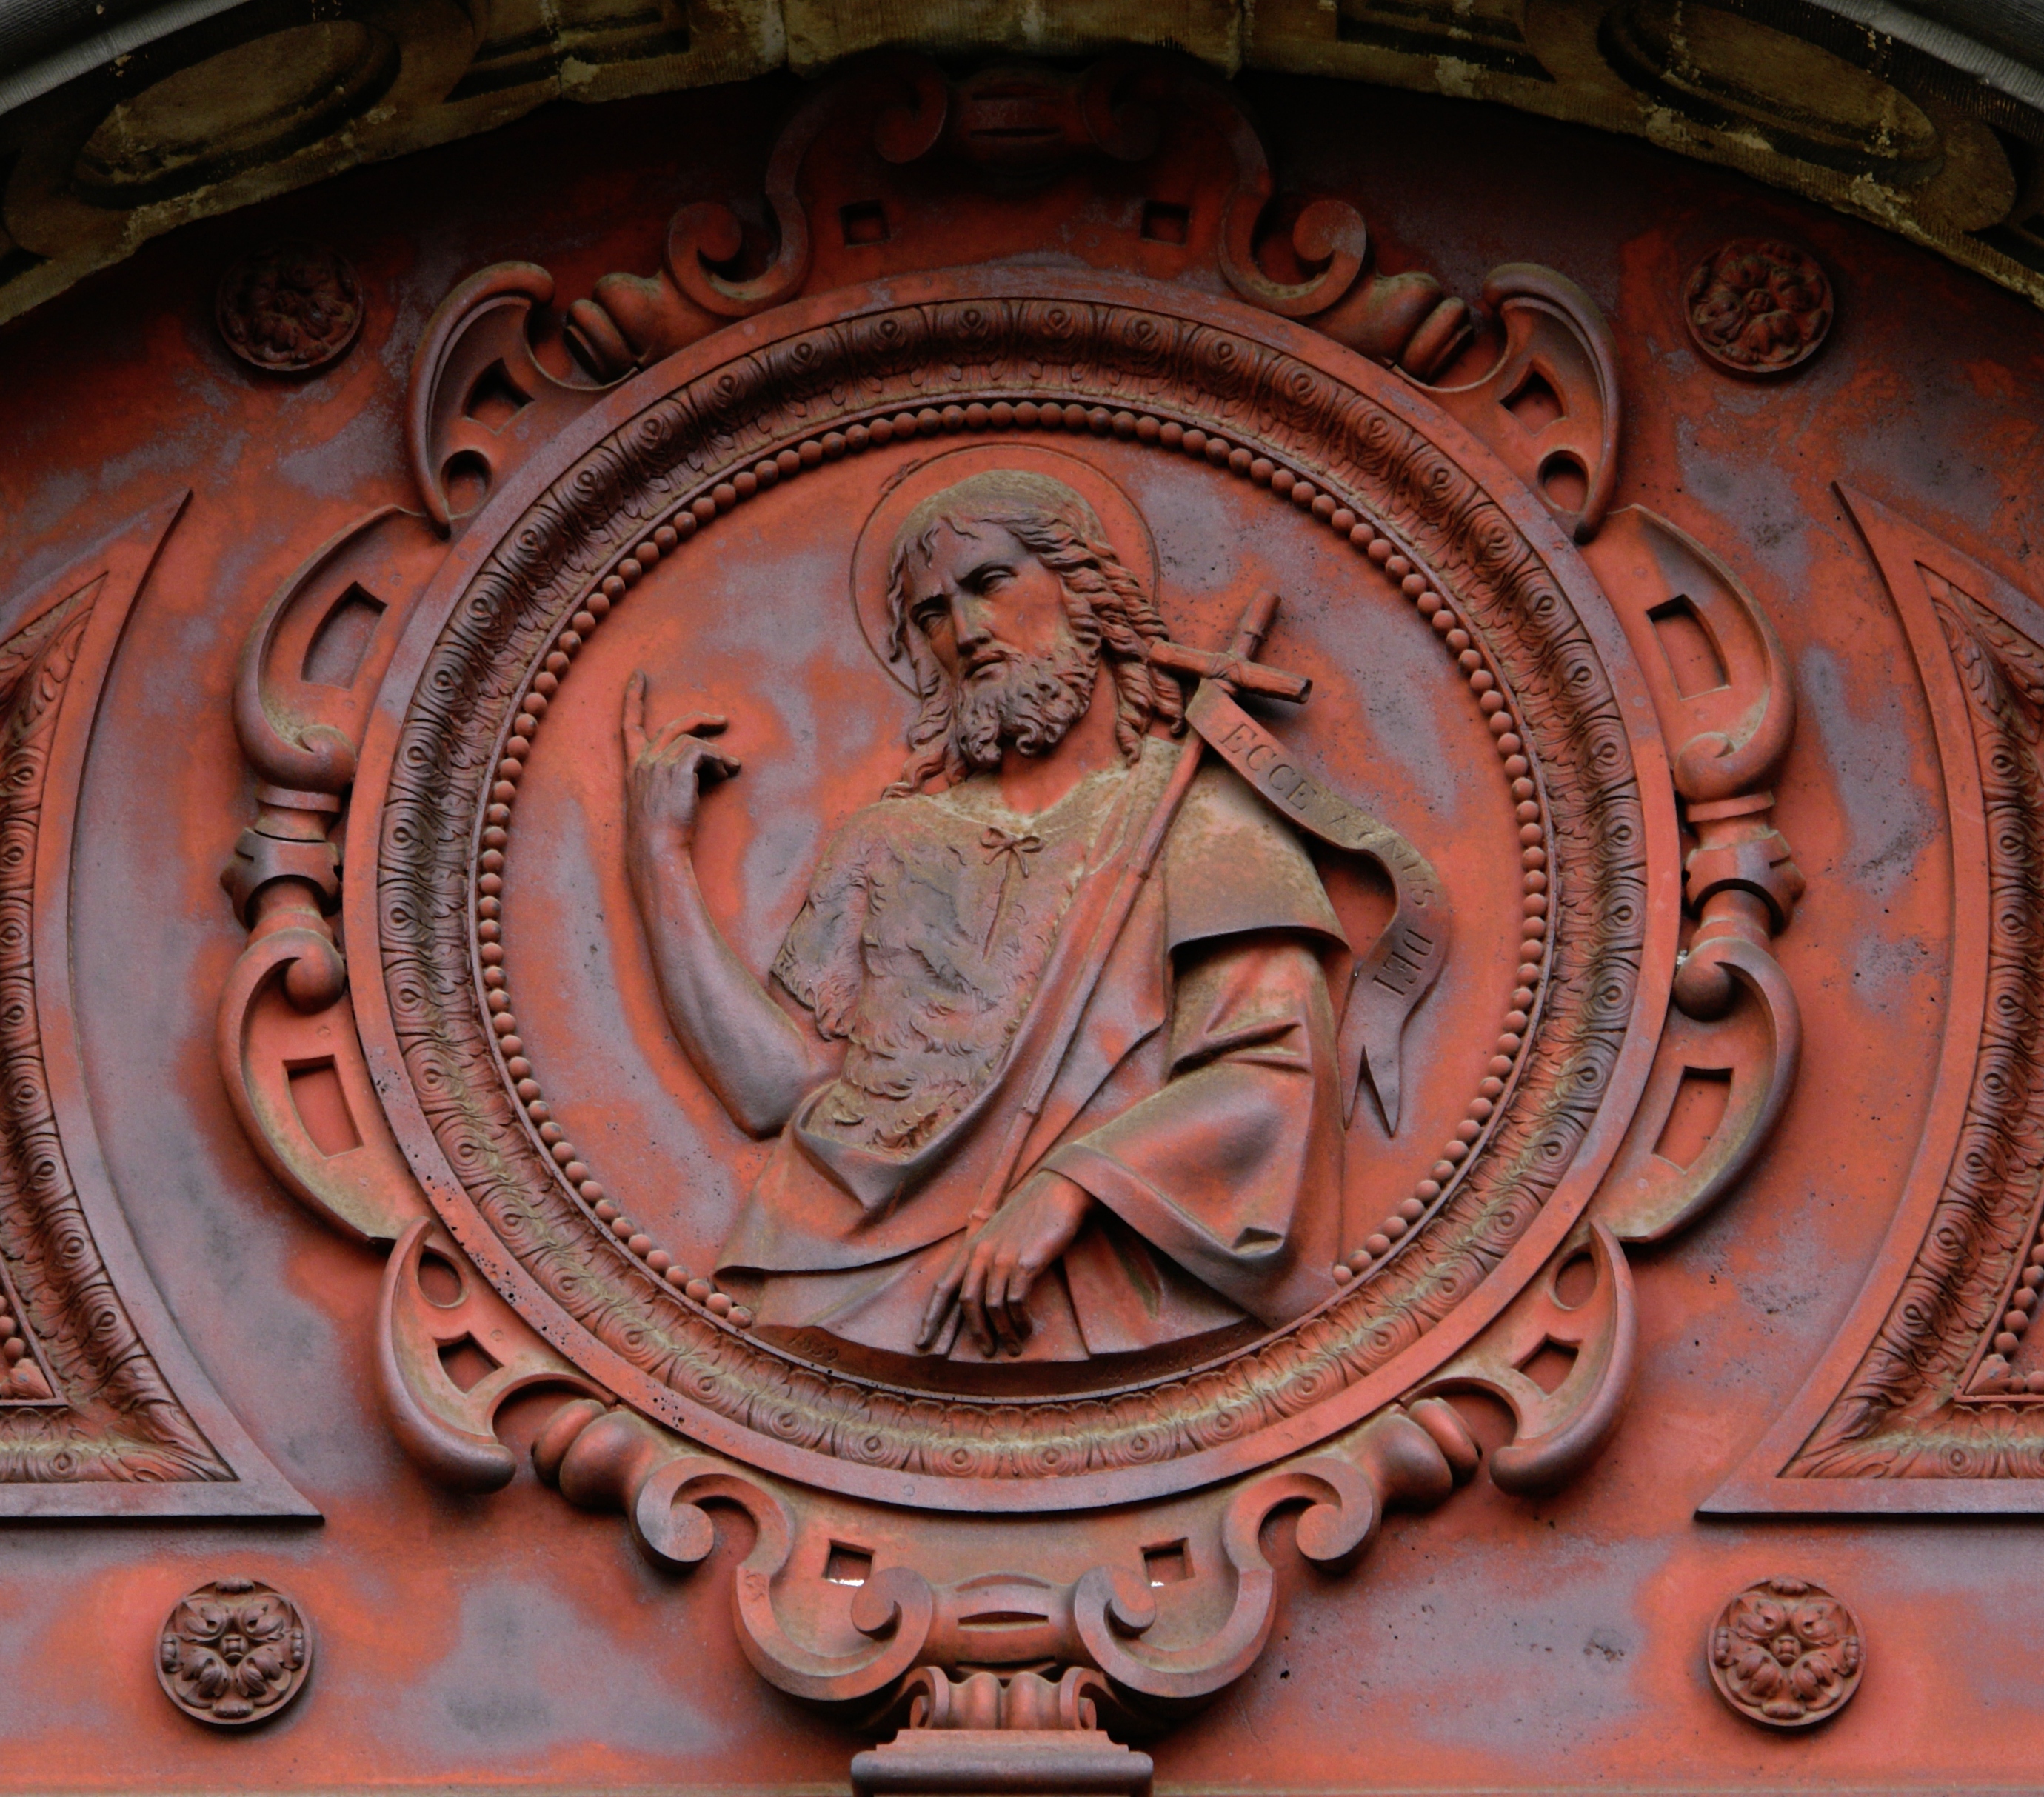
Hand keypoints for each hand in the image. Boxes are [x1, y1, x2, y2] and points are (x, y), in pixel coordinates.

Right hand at [621, 671, 739, 852]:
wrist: (656, 852)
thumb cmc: (659, 839)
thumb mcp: (659, 805)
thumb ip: (672, 783)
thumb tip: (703, 771)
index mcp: (633, 770)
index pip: (629, 726)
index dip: (633, 699)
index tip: (638, 677)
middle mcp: (642, 762)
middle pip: (672, 726)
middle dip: (699, 719)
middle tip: (723, 720)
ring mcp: (657, 763)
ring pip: (693, 741)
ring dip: (718, 754)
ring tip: (733, 768)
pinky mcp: (677, 769)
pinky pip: (705, 752)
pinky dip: (720, 762)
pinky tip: (727, 775)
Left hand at [917, 1172, 1092, 1357]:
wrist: (1058, 1191)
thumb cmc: (1032, 1215)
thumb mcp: (999, 1234)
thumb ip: (987, 1258)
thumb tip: (985, 1295)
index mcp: (971, 1247)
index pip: (942, 1287)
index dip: (930, 1318)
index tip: (922, 1343)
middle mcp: (981, 1253)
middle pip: (967, 1303)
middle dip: (976, 1333)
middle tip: (987, 1352)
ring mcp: (1002, 1257)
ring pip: (993, 1307)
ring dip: (1004, 1333)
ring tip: (1014, 1347)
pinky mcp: (1025, 1262)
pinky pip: (1015, 1302)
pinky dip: (1020, 1321)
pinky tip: (1027, 1328)